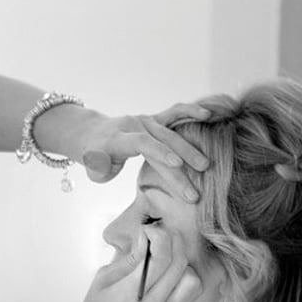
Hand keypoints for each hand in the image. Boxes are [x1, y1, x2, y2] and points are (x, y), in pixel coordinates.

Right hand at [71, 226, 202, 301]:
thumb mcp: (102, 279)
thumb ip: (128, 259)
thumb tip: (147, 237)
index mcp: (129, 294)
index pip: (158, 257)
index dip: (157, 235)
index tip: (148, 230)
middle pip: (177, 263)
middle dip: (171, 239)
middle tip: (158, 234)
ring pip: (190, 277)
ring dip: (181, 259)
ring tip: (165, 255)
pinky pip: (192, 291)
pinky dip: (186, 275)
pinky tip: (171, 271)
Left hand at [76, 103, 210, 201]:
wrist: (93, 133)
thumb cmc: (95, 157)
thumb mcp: (93, 168)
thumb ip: (101, 168)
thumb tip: (108, 165)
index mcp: (118, 139)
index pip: (141, 143)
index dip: (159, 152)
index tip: (176, 164)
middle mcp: (133, 126)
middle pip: (161, 143)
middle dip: (180, 164)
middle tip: (194, 190)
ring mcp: (145, 121)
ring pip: (171, 133)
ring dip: (190, 150)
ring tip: (207, 166)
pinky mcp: (155, 119)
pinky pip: (174, 113)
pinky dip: (190, 111)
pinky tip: (208, 114)